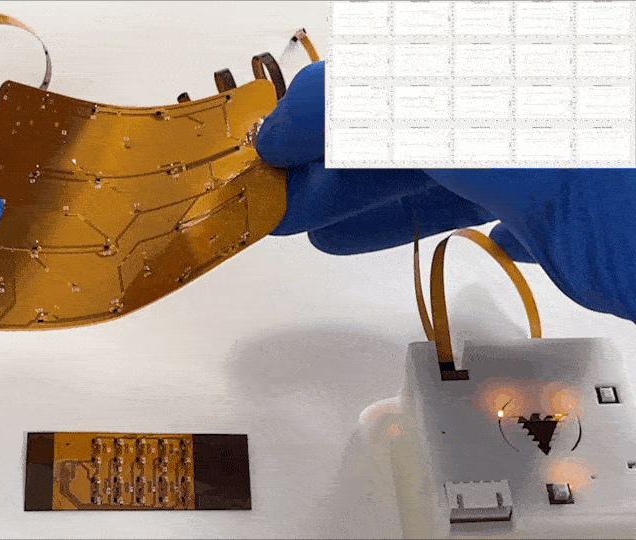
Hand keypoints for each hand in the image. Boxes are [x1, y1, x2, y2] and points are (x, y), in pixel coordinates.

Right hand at [256, 61, 635, 322]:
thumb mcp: (528, 145)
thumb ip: (406, 116)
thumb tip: (301, 115)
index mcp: (527, 55)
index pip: (406, 62)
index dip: (331, 102)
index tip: (269, 149)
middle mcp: (545, 89)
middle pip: (421, 108)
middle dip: (341, 157)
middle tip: (274, 203)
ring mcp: (567, 141)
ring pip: (453, 156)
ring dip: (377, 194)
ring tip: (312, 230)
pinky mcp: (583, 195)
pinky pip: (493, 193)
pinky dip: (439, 216)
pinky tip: (390, 232)